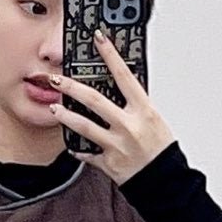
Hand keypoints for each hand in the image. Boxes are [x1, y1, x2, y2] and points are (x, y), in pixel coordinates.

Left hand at [51, 29, 175, 184]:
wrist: (167, 182)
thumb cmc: (162, 150)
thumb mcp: (154, 120)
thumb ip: (135, 104)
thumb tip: (119, 85)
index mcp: (144, 111)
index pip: (124, 75)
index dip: (110, 55)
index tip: (98, 38)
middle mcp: (129, 126)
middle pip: (95, 100)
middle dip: (72, 87)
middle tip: (56, 79)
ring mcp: (118, 145)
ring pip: (84, 126)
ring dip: (66, 116)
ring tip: (55, 108)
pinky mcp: (109, 163)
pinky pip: (87, 154)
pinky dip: (78, 149)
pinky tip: (71, 144)